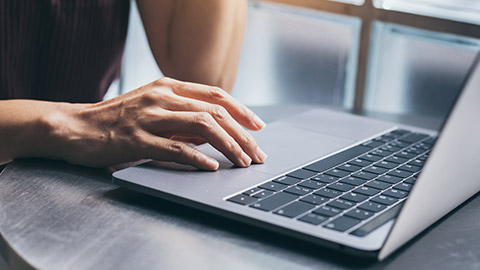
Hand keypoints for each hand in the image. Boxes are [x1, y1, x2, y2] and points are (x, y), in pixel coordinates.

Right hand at [49, 78, 266, 169]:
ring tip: (241, 162)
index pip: (215, 95)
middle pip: (214, 112)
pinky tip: (211, 167)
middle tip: (256, 153)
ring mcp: (148, 116)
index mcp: (167, 87)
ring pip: (201, 126)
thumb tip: (215, 133)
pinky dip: (196, 158)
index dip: (241, 110)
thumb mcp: (154, 110)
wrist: (75, 126)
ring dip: (227, 145)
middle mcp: (161, 97)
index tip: (257, 127)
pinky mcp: (136, 139)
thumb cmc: (117, 120)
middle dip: (242, 134)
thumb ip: (183, 118)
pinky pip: (174, 147)